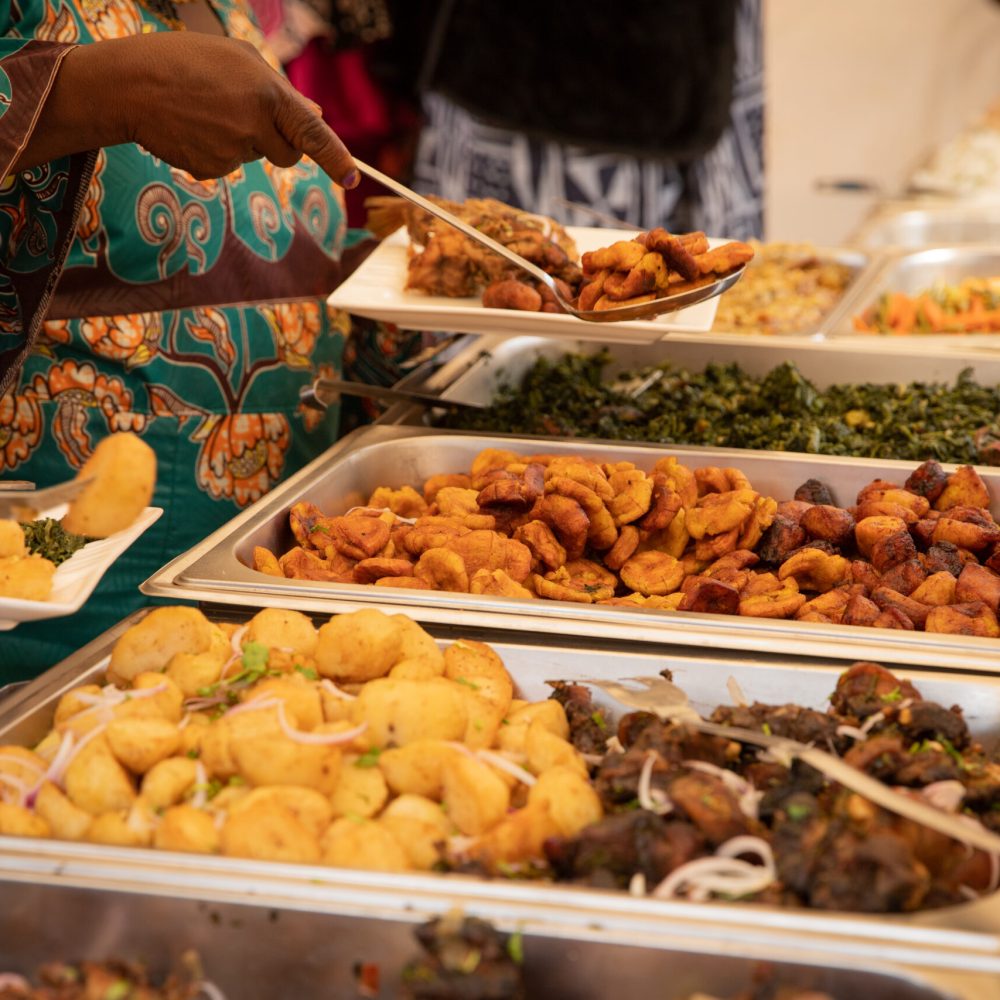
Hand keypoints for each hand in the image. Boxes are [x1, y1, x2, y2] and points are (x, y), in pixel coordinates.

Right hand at [16, 33, 357, 185]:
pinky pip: (229, 166)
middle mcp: (255, 126)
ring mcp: (234, 152)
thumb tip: (316, 114)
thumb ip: (281, 91)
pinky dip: (217, 150)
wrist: (128, 85)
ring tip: (207, 110)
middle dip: (278, 143)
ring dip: (243, 140)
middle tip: (243, 115)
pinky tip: (193, 128)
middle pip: (289, 155)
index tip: (353, 179)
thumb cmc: (186, 61)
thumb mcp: (238, 60)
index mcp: (268, 94)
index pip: (313, 134)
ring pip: (256, 157)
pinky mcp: (214, 169)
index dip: (336, 158)